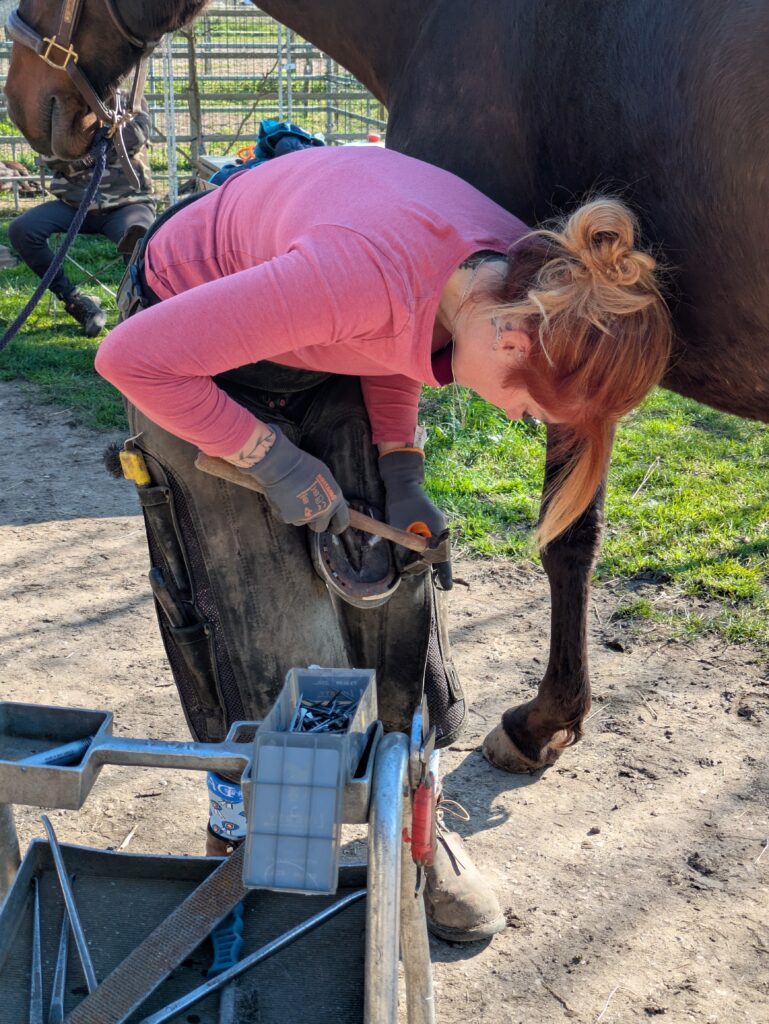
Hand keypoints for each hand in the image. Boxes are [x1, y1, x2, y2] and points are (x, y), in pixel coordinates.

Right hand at [244, 425, 348, 532]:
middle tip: (308, 511)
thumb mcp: (325, 477)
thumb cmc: (303, 465)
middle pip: (320, 527)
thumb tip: (331, 502)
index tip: (332, 527)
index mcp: (335, 500)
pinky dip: (286, 511)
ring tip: (294, 497)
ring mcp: (307, 516)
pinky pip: (288, 518)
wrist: (283, 465)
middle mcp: (324, 511)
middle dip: (315, 522)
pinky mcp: (291, 518)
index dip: (336, 526)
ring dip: (299, 514)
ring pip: (303, 521)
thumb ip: (329, 494)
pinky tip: (284, 497)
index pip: (342, 522)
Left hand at [378, 448, 451, 588]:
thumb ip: (402, 550)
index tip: (446, 587)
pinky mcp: (431, 522)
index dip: (444, 574)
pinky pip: (429, 540)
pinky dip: (421, 547)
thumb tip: (404, 568)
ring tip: (406, 559)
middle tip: (408, 569)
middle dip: (423, 563)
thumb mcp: (399, 529)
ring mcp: (437, 525)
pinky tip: (411, 549)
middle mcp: (441, 529)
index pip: (443, 558)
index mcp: (436, 530)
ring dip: (420, 554)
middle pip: (436, 555)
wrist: (403, 482)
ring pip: (432, 548)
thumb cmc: (401, 504)